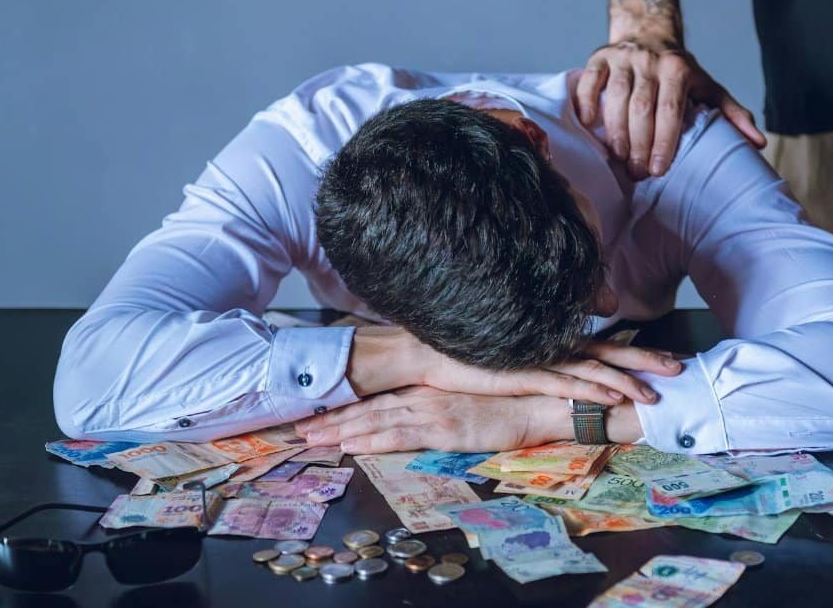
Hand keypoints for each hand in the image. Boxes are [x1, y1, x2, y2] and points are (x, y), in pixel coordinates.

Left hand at [295, 388, 570, 453]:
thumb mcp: (461, 396)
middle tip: (297, 429)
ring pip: (375, 421)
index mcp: (425, 386)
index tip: (316, 412)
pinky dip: (371, 440)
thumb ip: (433, 399)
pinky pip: (399, 436)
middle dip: (330, 419)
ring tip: (310, 439)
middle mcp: (422, 394)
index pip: (376, 397)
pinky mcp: (443, 428)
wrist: (534, 403)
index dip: (344, 406)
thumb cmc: (504, 402)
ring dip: (339, 431)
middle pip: (366, 408)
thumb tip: (408, 406)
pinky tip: (350, 446)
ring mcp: (431, 409)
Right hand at [422, 339, 679, 406]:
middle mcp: (555, 346)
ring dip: (629, 380)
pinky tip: (617, 396)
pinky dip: (595, 388)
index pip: (606, 346)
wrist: (434, 355)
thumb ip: (544, 360)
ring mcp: (543, 358)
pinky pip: (569, 382)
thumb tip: (569, 370)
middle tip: (681, 366)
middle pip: (612, 351)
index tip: (666, 358)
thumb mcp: (517, 359)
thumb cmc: (473, 358)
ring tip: (657, 392)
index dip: (637, 352)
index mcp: (556, 342)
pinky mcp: (528, 372)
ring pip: (597, 367)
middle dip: (648, 359)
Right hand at [575, 38, 765, 179]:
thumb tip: (758, 144)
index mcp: (678, 69)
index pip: (670, 111)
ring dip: (615, 132)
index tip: (659, 171)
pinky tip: (589, 127)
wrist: (648, 32)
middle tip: (637, 173)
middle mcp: (650, 61)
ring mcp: (623, 58)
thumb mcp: (708, 87)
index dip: (664, 142)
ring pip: (615, 98)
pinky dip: (586, 105)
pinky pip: (589, 83)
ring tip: (618, 159)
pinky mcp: (599, 58)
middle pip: (641, 108)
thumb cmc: (679, 72)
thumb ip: (731, 114)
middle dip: (639, 144)